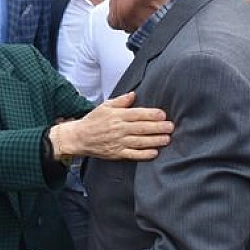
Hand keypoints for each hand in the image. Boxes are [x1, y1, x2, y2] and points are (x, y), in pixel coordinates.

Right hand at [50, 93, 171, 160]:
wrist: (78, 138)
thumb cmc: (93, 121)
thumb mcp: (105, 106)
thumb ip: (120, 101)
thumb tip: (133, 94)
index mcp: (117, 116)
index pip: (138, 114)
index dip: (152, 114)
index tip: (163, 115)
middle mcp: (118, 129)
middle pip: (142, 128)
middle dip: (158, 127)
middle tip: (171, 127)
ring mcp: (118, 142)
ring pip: (140, 141)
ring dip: (155, 140)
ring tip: (167, 139)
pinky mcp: (116, 153)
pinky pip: (132, 154)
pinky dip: (144, 154)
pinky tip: (154, 152)